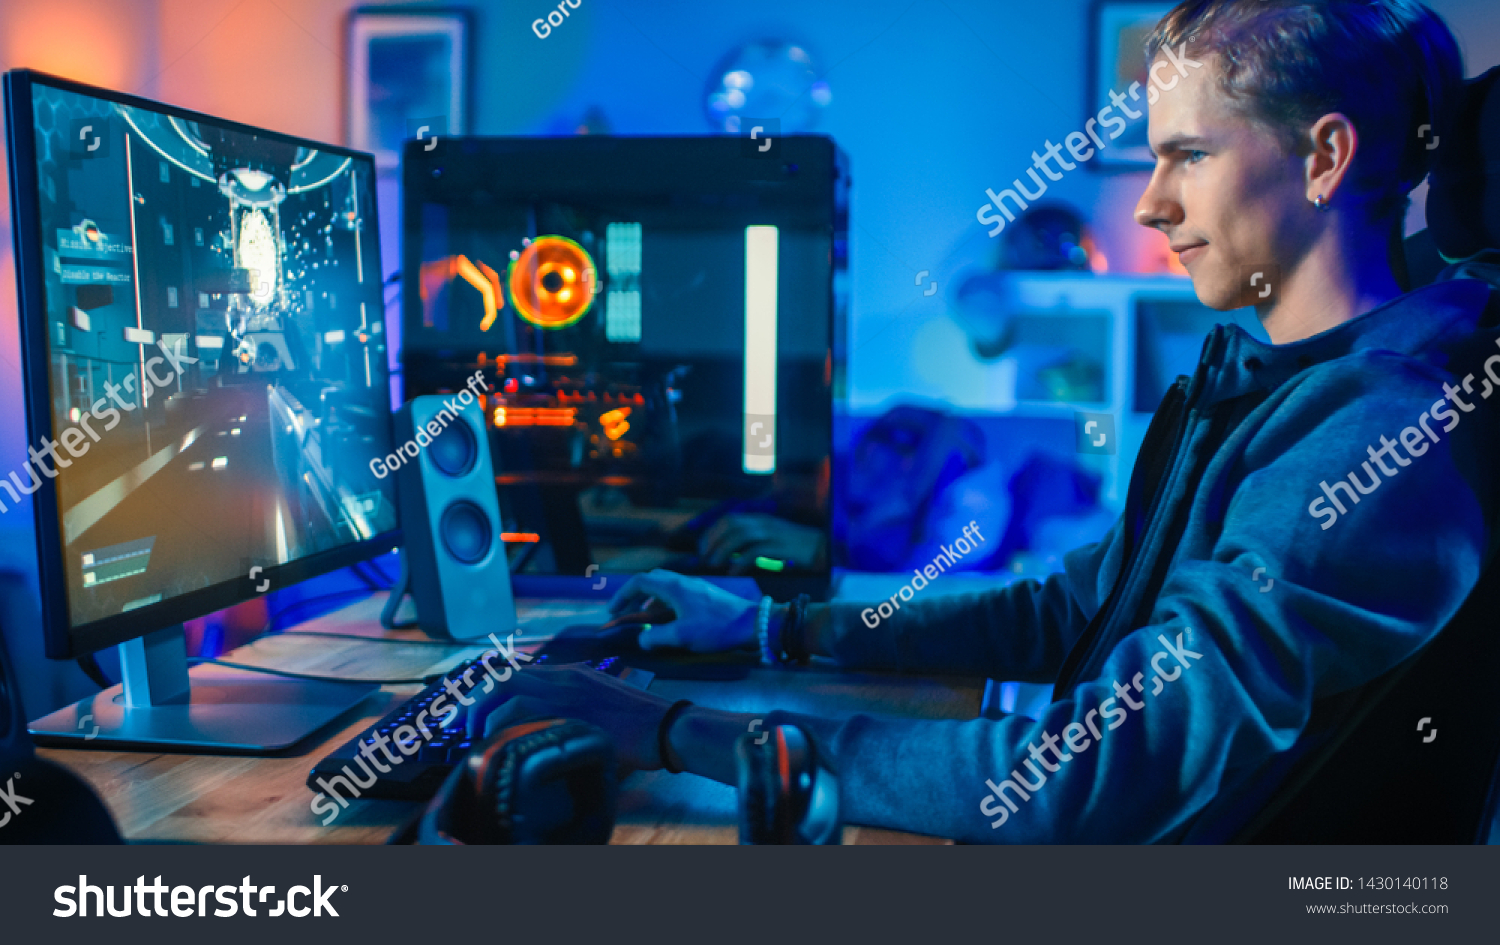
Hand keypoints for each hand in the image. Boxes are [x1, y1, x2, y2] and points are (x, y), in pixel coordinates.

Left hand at [465, 664, 674, 768]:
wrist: (667, 727)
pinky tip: (498, 739)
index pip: (515, 672)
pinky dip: (499, 721)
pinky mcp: (567, 704)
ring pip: (503, 684)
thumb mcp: (600, 714)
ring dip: (482, 711)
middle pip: (501, 673)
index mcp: (569, 674)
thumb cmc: (640, 729)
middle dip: (473, 699)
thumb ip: (572, 717)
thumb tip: (543, 740)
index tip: (470, 713)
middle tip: (461, 726)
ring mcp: (564, 687)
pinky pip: (518, 705)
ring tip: (476, 735)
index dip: (486, 692)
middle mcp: (563, 674)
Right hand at [607, 569, 757, 651]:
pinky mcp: (705, 594)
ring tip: (644, 617)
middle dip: (634, 594)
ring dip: (649, 599)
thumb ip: (657, 638)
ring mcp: (695, 586)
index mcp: (674, 587)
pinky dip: (664, 603)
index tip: (612, 611)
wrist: (752, 624)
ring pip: (664, 586)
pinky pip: (676, 593)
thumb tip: (643, 641)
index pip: (639, 582)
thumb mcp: (682, 636)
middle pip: (651, 580)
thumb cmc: (716, 628)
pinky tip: (669, 619)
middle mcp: (683, 582)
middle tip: (624, 611)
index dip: (621, 595)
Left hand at [698, 514, 825, 572]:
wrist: (822, 548)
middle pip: (730, 524)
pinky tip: (733, 572)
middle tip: (704, 557)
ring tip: (714, 564)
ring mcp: (771, 532)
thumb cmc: (794, 547)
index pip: (729, 519)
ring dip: (722, 550)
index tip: (702, 547)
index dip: (712, 532)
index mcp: (759, 519)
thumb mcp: (770, 538)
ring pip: (739, 535)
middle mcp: (763, 522)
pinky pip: (754, 552)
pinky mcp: (779, 546)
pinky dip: (740, 562)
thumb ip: (752, 541)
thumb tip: (729, 553)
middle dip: (713, 540)